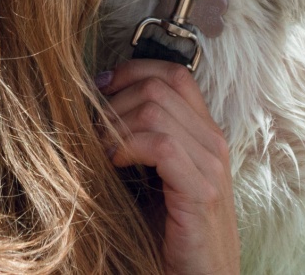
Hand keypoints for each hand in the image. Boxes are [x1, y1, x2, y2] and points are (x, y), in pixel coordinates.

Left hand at [97, 59, 239, 274]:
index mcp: (203, 133)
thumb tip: (92, 105)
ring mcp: (211, 165)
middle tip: (92, 131)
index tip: (99, 90)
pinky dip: (128, 147)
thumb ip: (138, 141)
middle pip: (159, 85)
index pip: (173, 73)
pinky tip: (114, 164)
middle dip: (114, 101)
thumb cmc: (168, 233)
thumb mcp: (152, 177)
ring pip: (155, 109)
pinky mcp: (202, 191)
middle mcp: (212, 141)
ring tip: (99, 151)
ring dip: (114, 125)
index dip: (132, 72)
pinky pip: (161, 144)